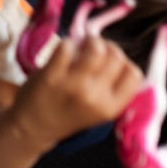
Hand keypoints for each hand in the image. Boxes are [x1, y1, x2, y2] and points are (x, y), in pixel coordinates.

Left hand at [11, 35, 142, 149]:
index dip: (123, 61)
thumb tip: (116, 51)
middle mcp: (96, 98)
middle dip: (106, 45)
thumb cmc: (67, 112)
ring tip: (80, 45)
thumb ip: (110, 87)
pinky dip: (66, 42)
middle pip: (116, 56)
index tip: (110, 60)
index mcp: (111, 108)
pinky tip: (63, 50)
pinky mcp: (51, 76)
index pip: (134, 74)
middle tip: (93, 48)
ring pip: (96, 47)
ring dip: (89, 40)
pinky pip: (67, 46)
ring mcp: (74, 86)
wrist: (32, 127)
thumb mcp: (97, 109)